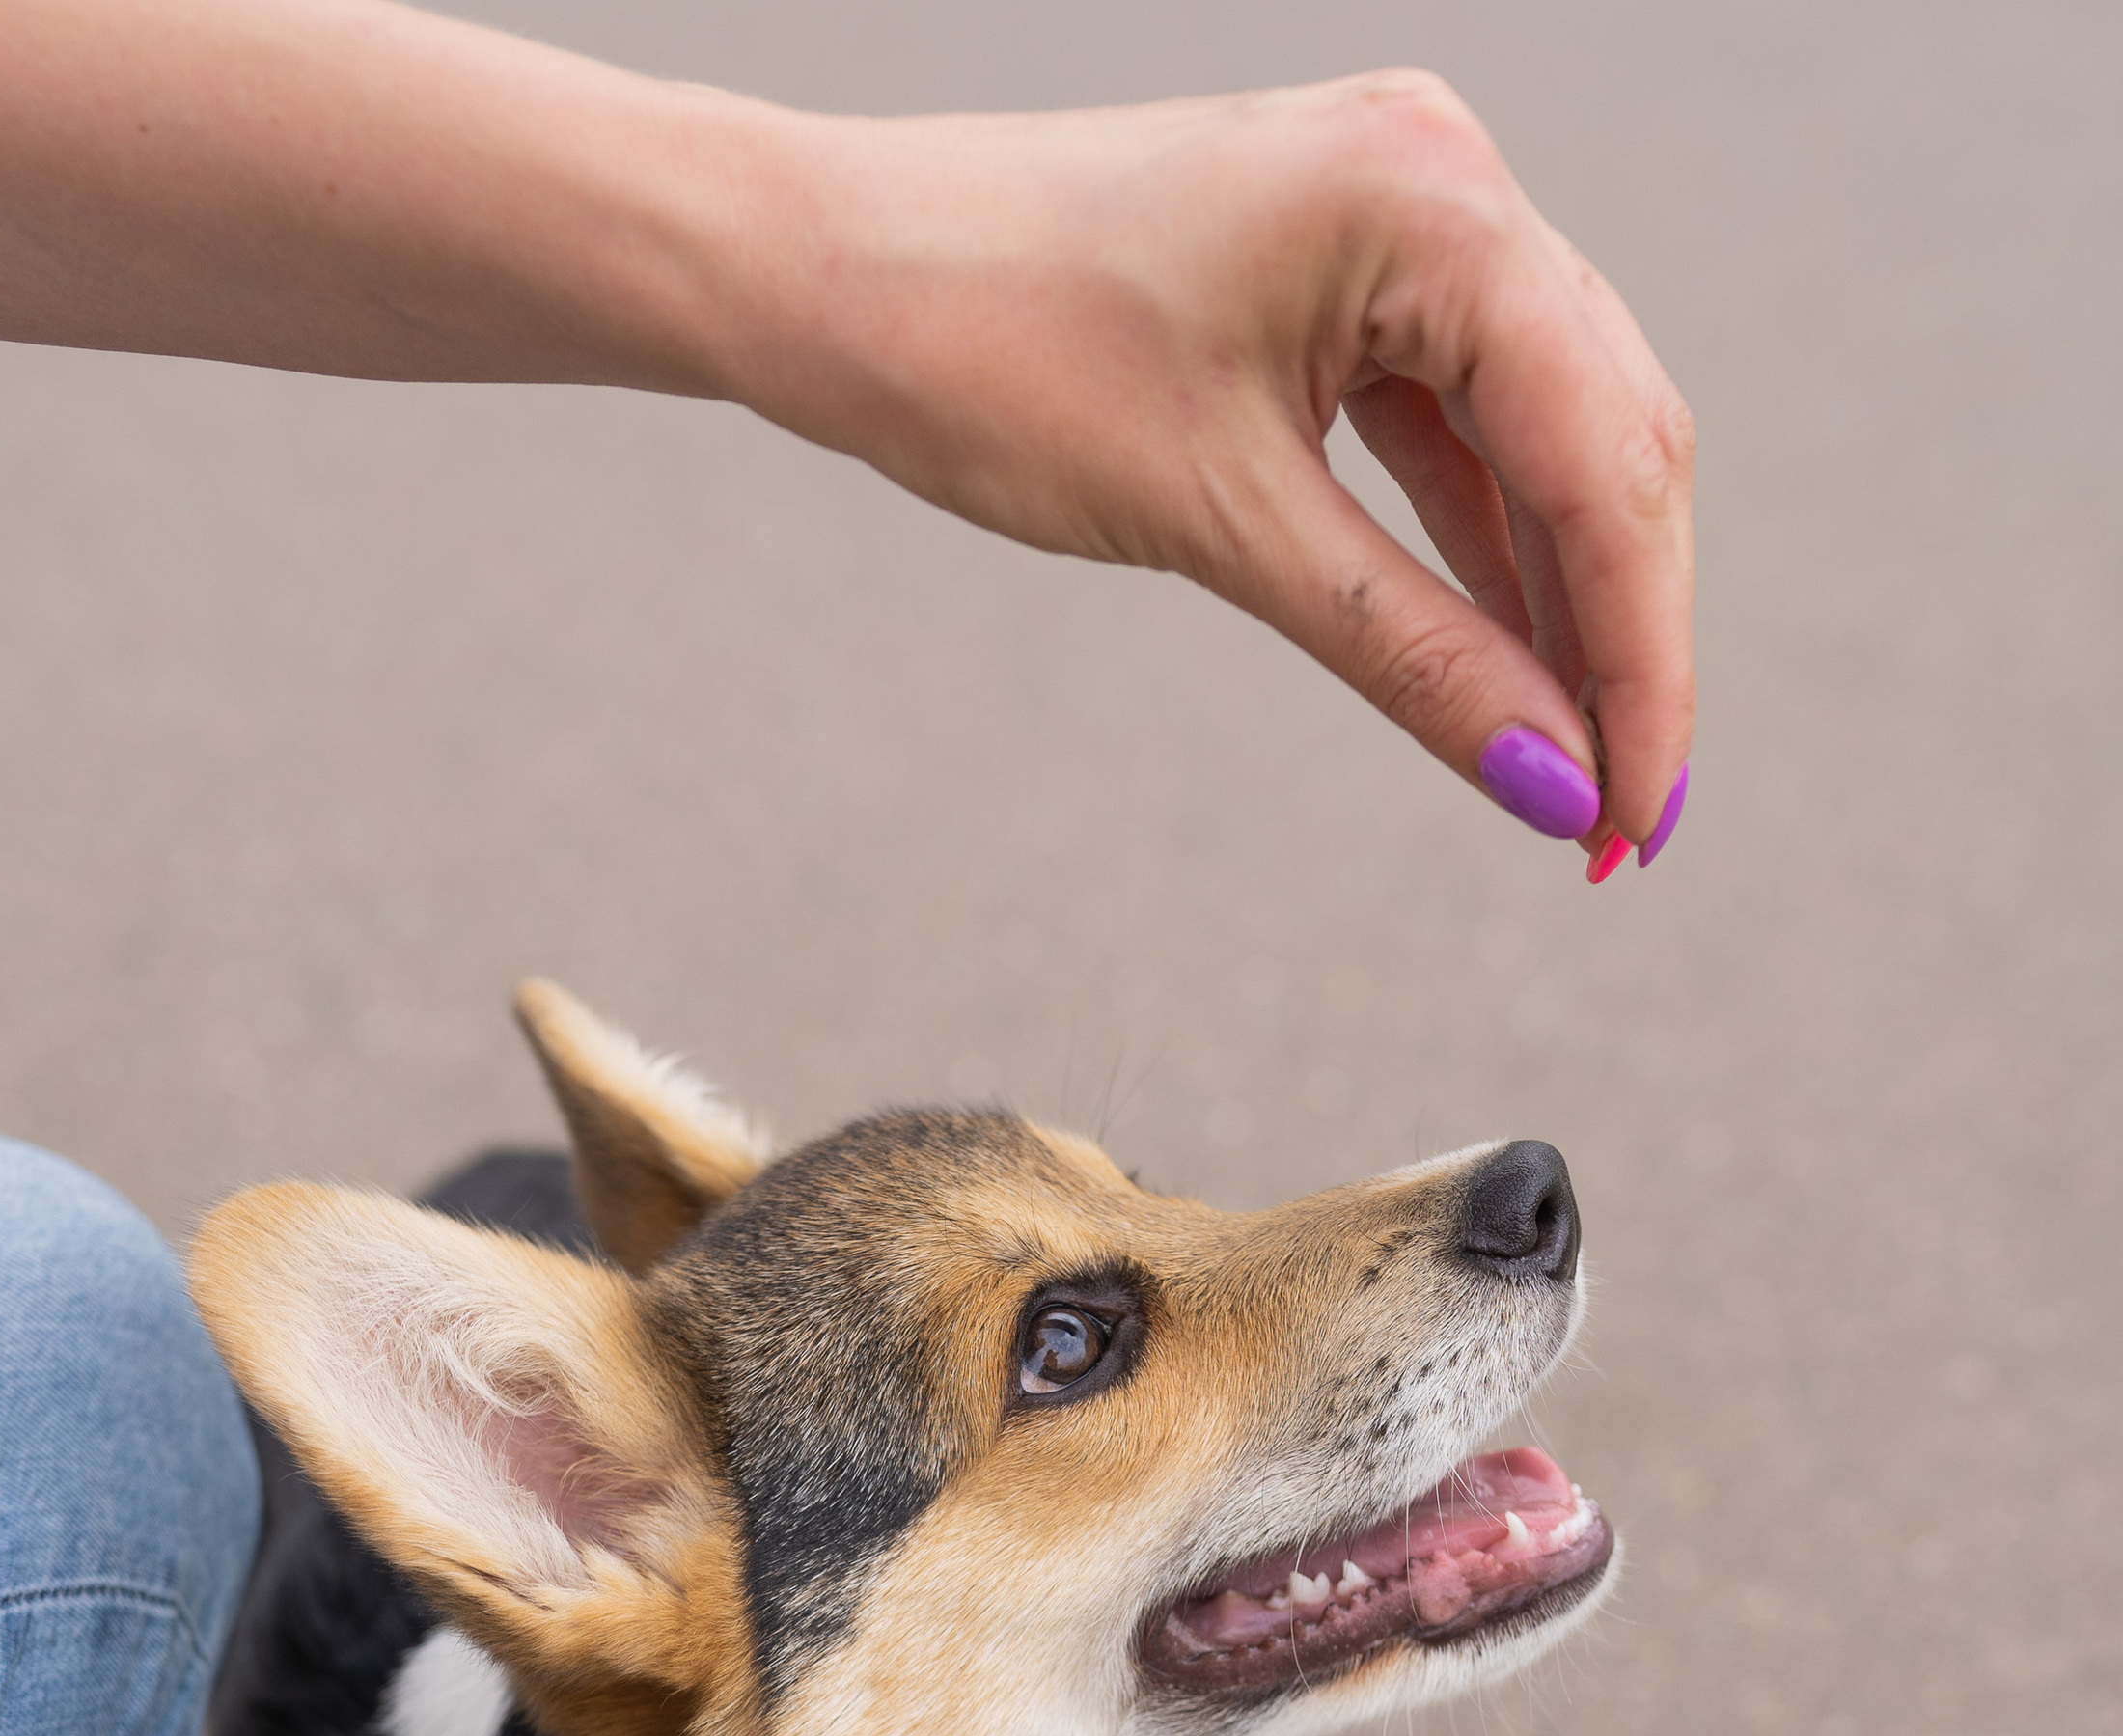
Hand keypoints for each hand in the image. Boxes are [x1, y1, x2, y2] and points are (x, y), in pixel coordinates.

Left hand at [757, 75, 1691, 862]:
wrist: (829, 266)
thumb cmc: (991, 357)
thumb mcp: (1225, 529)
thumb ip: (1412, 656)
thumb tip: (1551, 788)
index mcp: (1431, 199)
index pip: (1608, 459)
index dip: (1639, 663)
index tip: (1635, 822)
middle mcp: (1445, 173)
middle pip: (1612, 439)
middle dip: (1623, 642)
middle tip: (1620, 828)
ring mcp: (1403, 207)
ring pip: (1550, 433)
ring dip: (1564, 605)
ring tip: (1569, 776)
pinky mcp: (1349, 261)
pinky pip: (1463, 418)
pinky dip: (1486, 545)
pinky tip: (1507, 669)